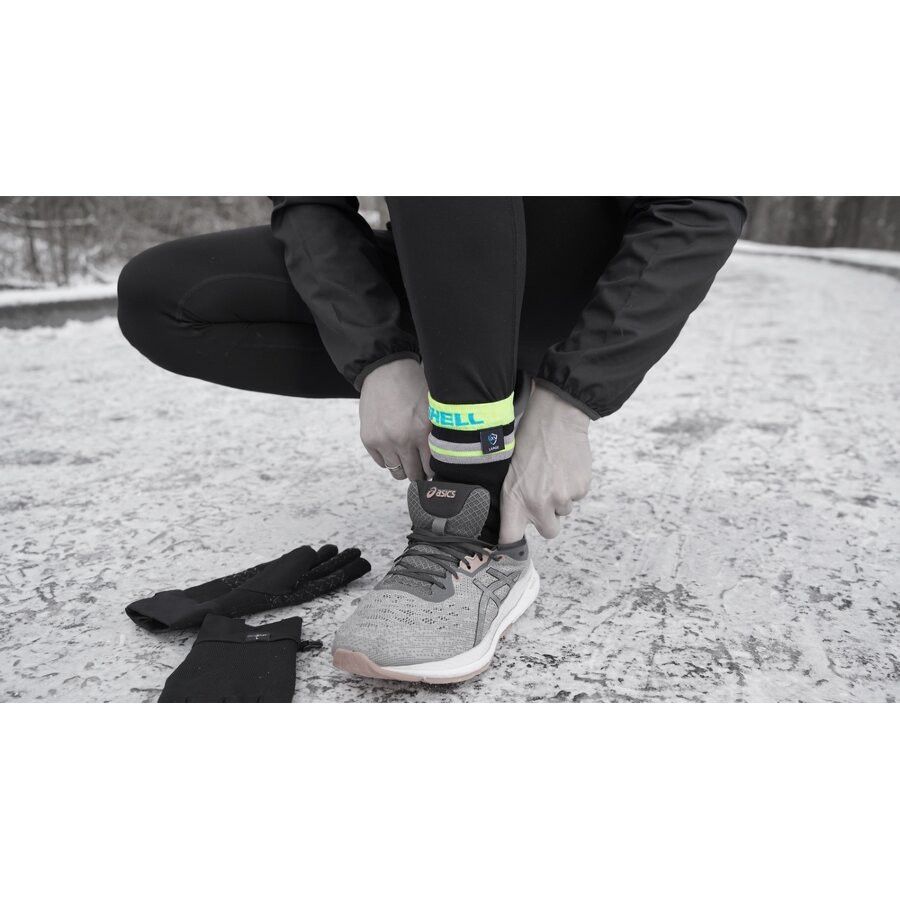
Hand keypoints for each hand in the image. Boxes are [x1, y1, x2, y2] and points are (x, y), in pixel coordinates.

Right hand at [359, 358, 431, 480]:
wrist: (386, 370)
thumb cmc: (413, 386)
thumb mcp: (434, 407)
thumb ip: (440, 433)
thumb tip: (447, 459)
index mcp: (422, 431)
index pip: (431, 468)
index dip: (434, 470)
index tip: (434, 468)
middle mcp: (401, 439)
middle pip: (414, 474)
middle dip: (420, 472)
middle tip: (422, 466)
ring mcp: (383, 440)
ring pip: (397, 472)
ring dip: (404, 468)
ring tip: (408, 457)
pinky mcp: (369, 439)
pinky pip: (382, 463)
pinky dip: (389, 459)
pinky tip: (395, 446)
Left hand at [499, 385, 591, 541]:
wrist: (556, 420)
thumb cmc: (528, 441)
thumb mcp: (509, 471)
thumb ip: (514, 498)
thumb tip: (518, 519)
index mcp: (514, 499)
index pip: (509, 537)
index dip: (511, 548)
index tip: (510, 553)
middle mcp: (538, 504)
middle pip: (549, 531)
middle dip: (549, 520)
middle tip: (545, 499)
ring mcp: (561, 498)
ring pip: (565, 511)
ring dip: (561, 497)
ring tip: (554, 471)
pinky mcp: (580, 489)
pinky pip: (578, 496)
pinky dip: (574, 485)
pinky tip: (566, 466)